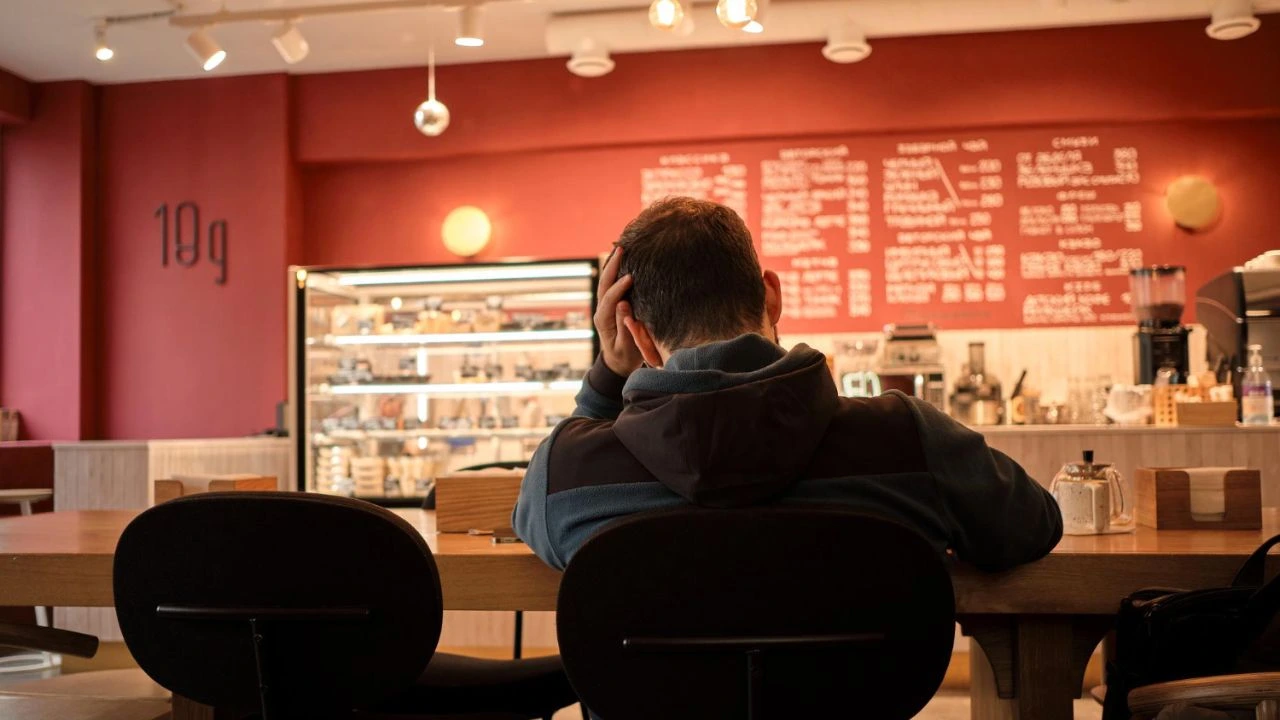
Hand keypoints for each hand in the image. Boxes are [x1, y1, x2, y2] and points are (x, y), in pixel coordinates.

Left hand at [595, 247, 642, 377]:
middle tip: (622, 249)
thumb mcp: (626, 347)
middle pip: (604, 284)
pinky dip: (615, 271)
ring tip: (621, 249)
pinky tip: (623, 260)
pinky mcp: (611, 305)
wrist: (618, 363)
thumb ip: (624, 326)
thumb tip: (623, 304)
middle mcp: (602, 311)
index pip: (609, 299)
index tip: (631, 277)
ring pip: (606, 282)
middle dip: (612, 266)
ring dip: (612, 265)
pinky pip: (611, 285)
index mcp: (603, 321)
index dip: (619, 288)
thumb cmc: (625, 357)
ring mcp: (605, 307)